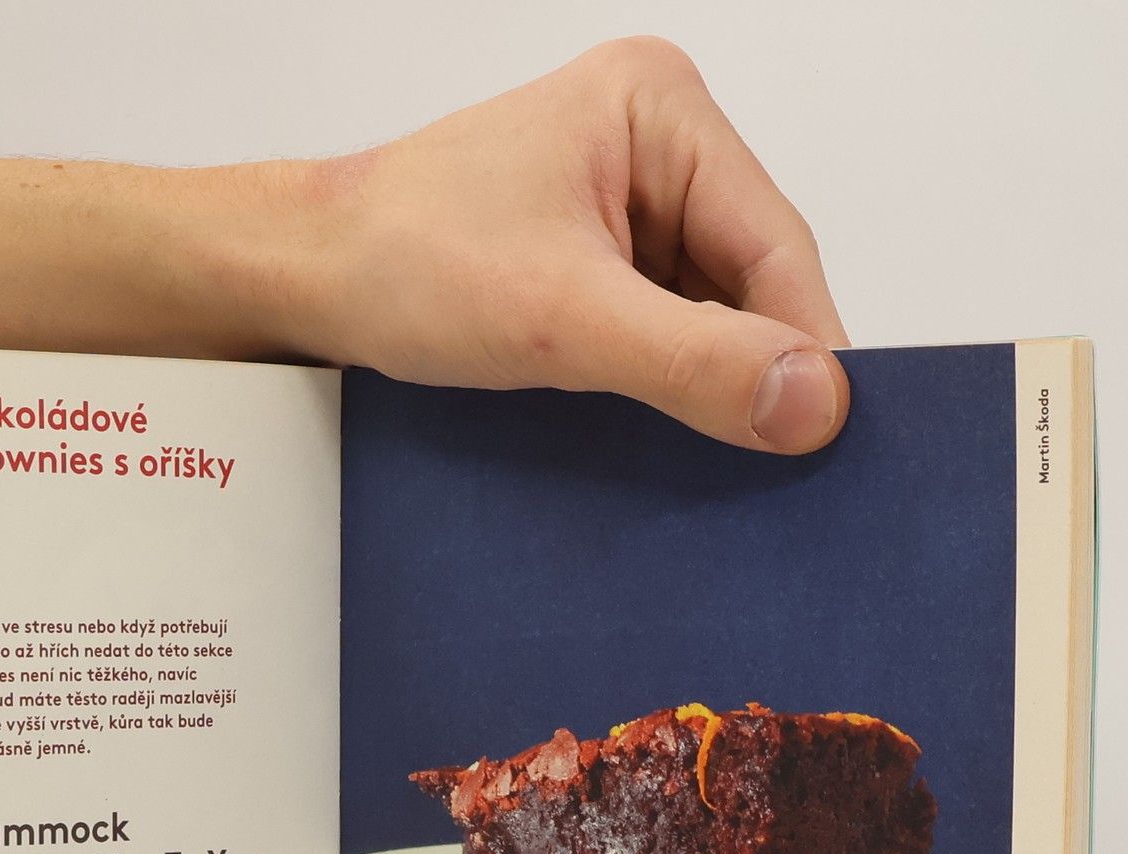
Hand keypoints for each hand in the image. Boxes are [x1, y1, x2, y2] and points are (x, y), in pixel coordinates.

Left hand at [288, 38, 849, 451]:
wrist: (301, 282)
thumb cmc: (402, 264)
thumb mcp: (564, 321)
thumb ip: (694, 363)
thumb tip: (813, 404)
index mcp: (660, 111)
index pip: (777, 244)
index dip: (806, 346)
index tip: (827, 438)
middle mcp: (651, 147)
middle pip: (749, 281)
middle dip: (749, 368)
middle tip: (772, 467)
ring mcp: (619, 205)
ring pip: (707, 316)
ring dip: (702, 385)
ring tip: (703, 456)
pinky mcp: (588, 261)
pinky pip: (658, 331)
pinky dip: (661, 386)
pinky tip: (654, 433)